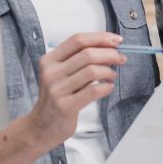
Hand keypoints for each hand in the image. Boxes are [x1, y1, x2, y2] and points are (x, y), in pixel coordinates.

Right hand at [26, 32, 125, 147]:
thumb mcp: (59, 74)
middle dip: (109, 54)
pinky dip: (106, 87)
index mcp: (50, 60)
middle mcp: (51, 72)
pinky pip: (93, 91)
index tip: (116, 40)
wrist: (42, 126)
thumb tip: (107, 47)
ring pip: (92, 71)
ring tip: (112, 76)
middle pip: (87, 54)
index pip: (77, 40)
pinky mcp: (66, 106)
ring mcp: (57, 89)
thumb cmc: (56, 97)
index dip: (100, 37)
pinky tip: (108, 88)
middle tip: (120, 58)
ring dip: (109, 71)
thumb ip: (78, 60)